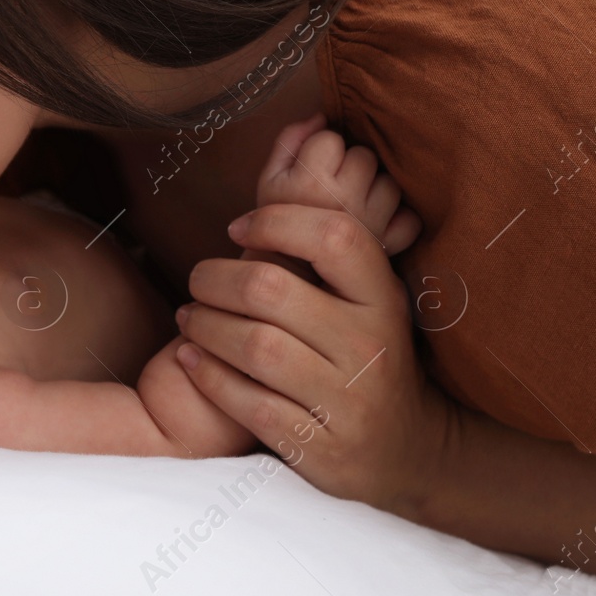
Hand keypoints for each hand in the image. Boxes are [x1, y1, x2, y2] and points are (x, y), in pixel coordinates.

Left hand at [174, 202, 458, 515]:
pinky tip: (191, 359)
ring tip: (189, 317)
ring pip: (254, 346)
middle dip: (216, 278)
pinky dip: (209, 376)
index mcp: (383, 300)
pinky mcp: (319, 446)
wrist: (406, 451)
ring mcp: (347, 401)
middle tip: (197, 280)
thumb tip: (292, 144)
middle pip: (271, 290)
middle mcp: (370, 348)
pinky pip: (248, 403)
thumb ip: (325, 250)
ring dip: (205, 326)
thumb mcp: (365, 302)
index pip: (334, 236)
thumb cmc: (365, 356)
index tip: (236, 227)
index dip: (274, 221)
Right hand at [255, 114, 421, 254]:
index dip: (319, 151)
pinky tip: (373, 225)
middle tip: (330, 190)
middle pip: (363, 156)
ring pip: (388, 182)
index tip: (308, 172)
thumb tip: (320, 117)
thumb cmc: (273, 229)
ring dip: (374, 189)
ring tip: (351, 207)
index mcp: (307, 184)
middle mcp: (343, 201)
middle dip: (349, 166)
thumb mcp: (267, 181)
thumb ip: (289, 142)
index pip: (329, 138)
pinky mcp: (391, 245)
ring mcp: (371, 223)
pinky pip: (409, 217)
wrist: (286, 285)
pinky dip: (397, 219)